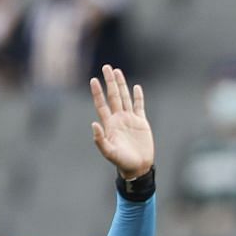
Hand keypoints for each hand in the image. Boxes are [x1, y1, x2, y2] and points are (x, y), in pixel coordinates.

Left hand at [90, 65, 153, 180]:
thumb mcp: (109, 152)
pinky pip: (139, 106)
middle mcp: (118, 119)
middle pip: (113, 96)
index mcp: (109, 124)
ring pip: (125, 97)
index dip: (98, 92)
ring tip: (118, 72)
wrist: (138, 167)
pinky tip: (136, 87)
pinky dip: (138, 97)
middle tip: (107, 67)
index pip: (102, 104)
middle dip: (110, 82)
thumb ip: (100, 139)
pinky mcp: (141, 122)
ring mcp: (130, 119)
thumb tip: (93, 124)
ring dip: (121, 85)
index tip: (94, 80)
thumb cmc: (122, 162)